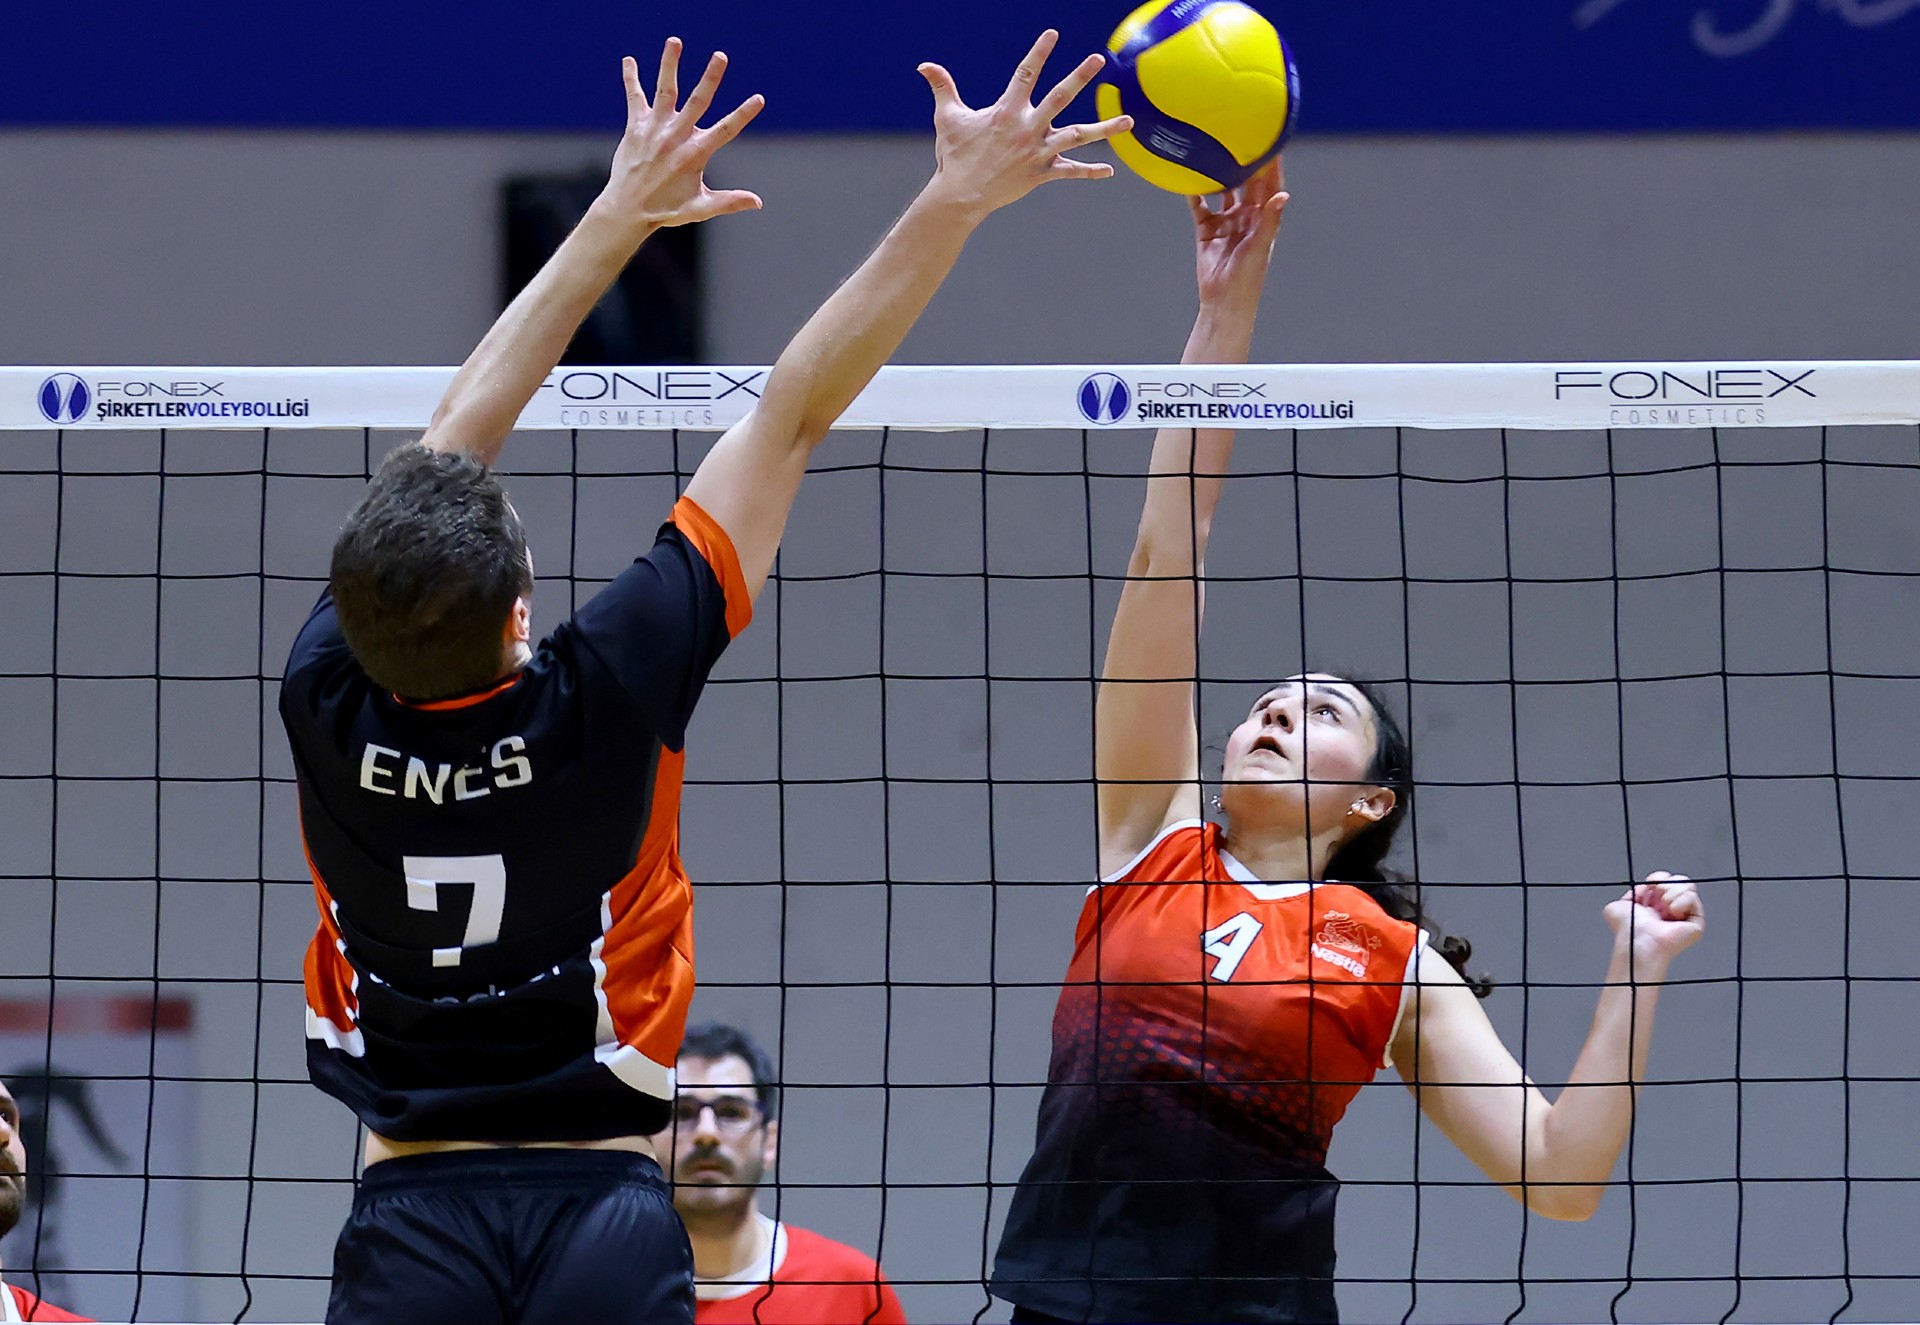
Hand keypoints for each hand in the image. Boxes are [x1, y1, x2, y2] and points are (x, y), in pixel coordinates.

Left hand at [598, 39, 764, 236]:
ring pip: (665, 90)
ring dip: (669, 64)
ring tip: (675, 41)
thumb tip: (758, 202)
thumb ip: (729, 201)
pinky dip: (631, 79)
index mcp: (695, 154)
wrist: (627, 209)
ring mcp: (655, 129)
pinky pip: (634, 98)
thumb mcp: (700, 207)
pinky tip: (629, 60)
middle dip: (710, 78)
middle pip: (698, 101)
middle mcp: (676, 136)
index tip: (759, 98)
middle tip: (720, 56)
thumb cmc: (665, 210)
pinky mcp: (636, 127)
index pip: (726, 130)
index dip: (743, 114)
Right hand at [917, 30, 1132, 219]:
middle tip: (1098, 60)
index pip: (1026, 74)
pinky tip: (1110, 171)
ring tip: (1129, 120)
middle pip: (1059, 97)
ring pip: (1077, 137)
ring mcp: (1037, 152)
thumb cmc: (954, 156)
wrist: (960, 196)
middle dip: (1080, 77)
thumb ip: (942, 88)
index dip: (1039, 52)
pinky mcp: (1041, 174)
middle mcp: (1026, 128)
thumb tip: (924, 66)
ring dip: (1104, 128)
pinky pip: (1070, 173)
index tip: (1053, 33)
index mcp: (1007, 111)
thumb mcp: (948, 118)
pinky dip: (1089, 172)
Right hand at [1192, 156, 1288, 308]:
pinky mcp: (1207, 229)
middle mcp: (1247, 216)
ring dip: (1220, 175)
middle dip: (1245, 163)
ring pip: (1223, 191)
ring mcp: (1226, 222)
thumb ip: (1270, 219)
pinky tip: (1188, 178)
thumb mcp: (1260, 245)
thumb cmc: (1249, 277)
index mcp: (1264, 219)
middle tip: (1239, 138)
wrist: (1224, 300)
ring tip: (1214, 151)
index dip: (1271, 165)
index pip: (1270, 186)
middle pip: (1248, 184)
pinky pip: (1200, 206)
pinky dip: (1194, 194)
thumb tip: (1284, 195)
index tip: (1270, 143)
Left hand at [1604, 872, 1704, 968]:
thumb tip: (1639, 891)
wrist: (1639, 941)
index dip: (1656, 879)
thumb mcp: (1617, 906)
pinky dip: (1680, 901)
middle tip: (1657, 897)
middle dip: (1665, 884)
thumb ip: (1627, 896)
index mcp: (1653, 904)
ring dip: (1672, 893)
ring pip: (1688, 885)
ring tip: (1664, 908)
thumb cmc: (1628, 930)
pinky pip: (1693, 897)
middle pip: (1678, 879)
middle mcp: (1669, 908)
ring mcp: (1683, 915)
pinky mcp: (1696, 922)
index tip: (1648, 887)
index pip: (1663, 879)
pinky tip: (1672, 912)